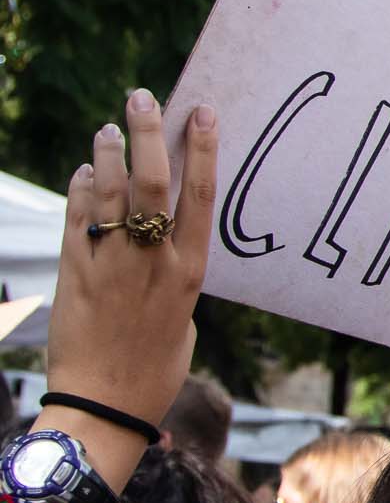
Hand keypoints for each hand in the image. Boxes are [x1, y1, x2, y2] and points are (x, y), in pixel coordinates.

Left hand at [45, 90, 216, 426]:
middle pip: (153, 182)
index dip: (202, 150)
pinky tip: (85, 174)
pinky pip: (78, 221)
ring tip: (109, 128)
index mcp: (189, 271)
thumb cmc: (155, 366)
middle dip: (149, 134)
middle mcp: (153, 262)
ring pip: (111, 194)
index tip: (201, 113)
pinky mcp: (74, 275)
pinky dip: (81, 191)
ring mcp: (111, 266)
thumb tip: (163, 243)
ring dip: (109, 154)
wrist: (105, 404)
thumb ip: (173, 275)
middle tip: (143, 98)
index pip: (199, 195)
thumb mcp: (182, 317)